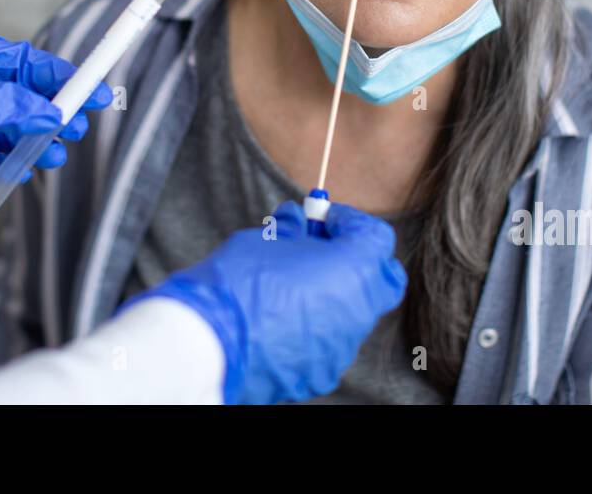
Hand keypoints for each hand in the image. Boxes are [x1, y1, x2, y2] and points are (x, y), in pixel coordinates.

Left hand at [0, 29, 112, 197]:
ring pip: (6, 135)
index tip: (92, 89)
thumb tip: (44, 114)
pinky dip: (3, 167)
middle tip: (78, 128)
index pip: (24, 65)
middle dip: (53, 113)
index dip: (60, 77)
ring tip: (54, 155)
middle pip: (22, 101)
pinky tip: (21, 170)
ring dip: (31, 143)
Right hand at [126, 200, 406, 403]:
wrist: (209, 342)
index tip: (322, 218)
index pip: (376, 236)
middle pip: (382, 278)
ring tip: (291, 284)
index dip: (350, 221)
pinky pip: (329, 341)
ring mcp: (342, 347)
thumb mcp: (268, 237)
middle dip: (360, 259)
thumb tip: (300, 222)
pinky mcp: (321, 372)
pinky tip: (280, 318)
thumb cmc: (239, 281)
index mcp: (354, 271)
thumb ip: (295, 230)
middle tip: (323, 248)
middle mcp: (358, 312)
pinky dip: (315, 325)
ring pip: (354, 312)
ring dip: (334, 293)